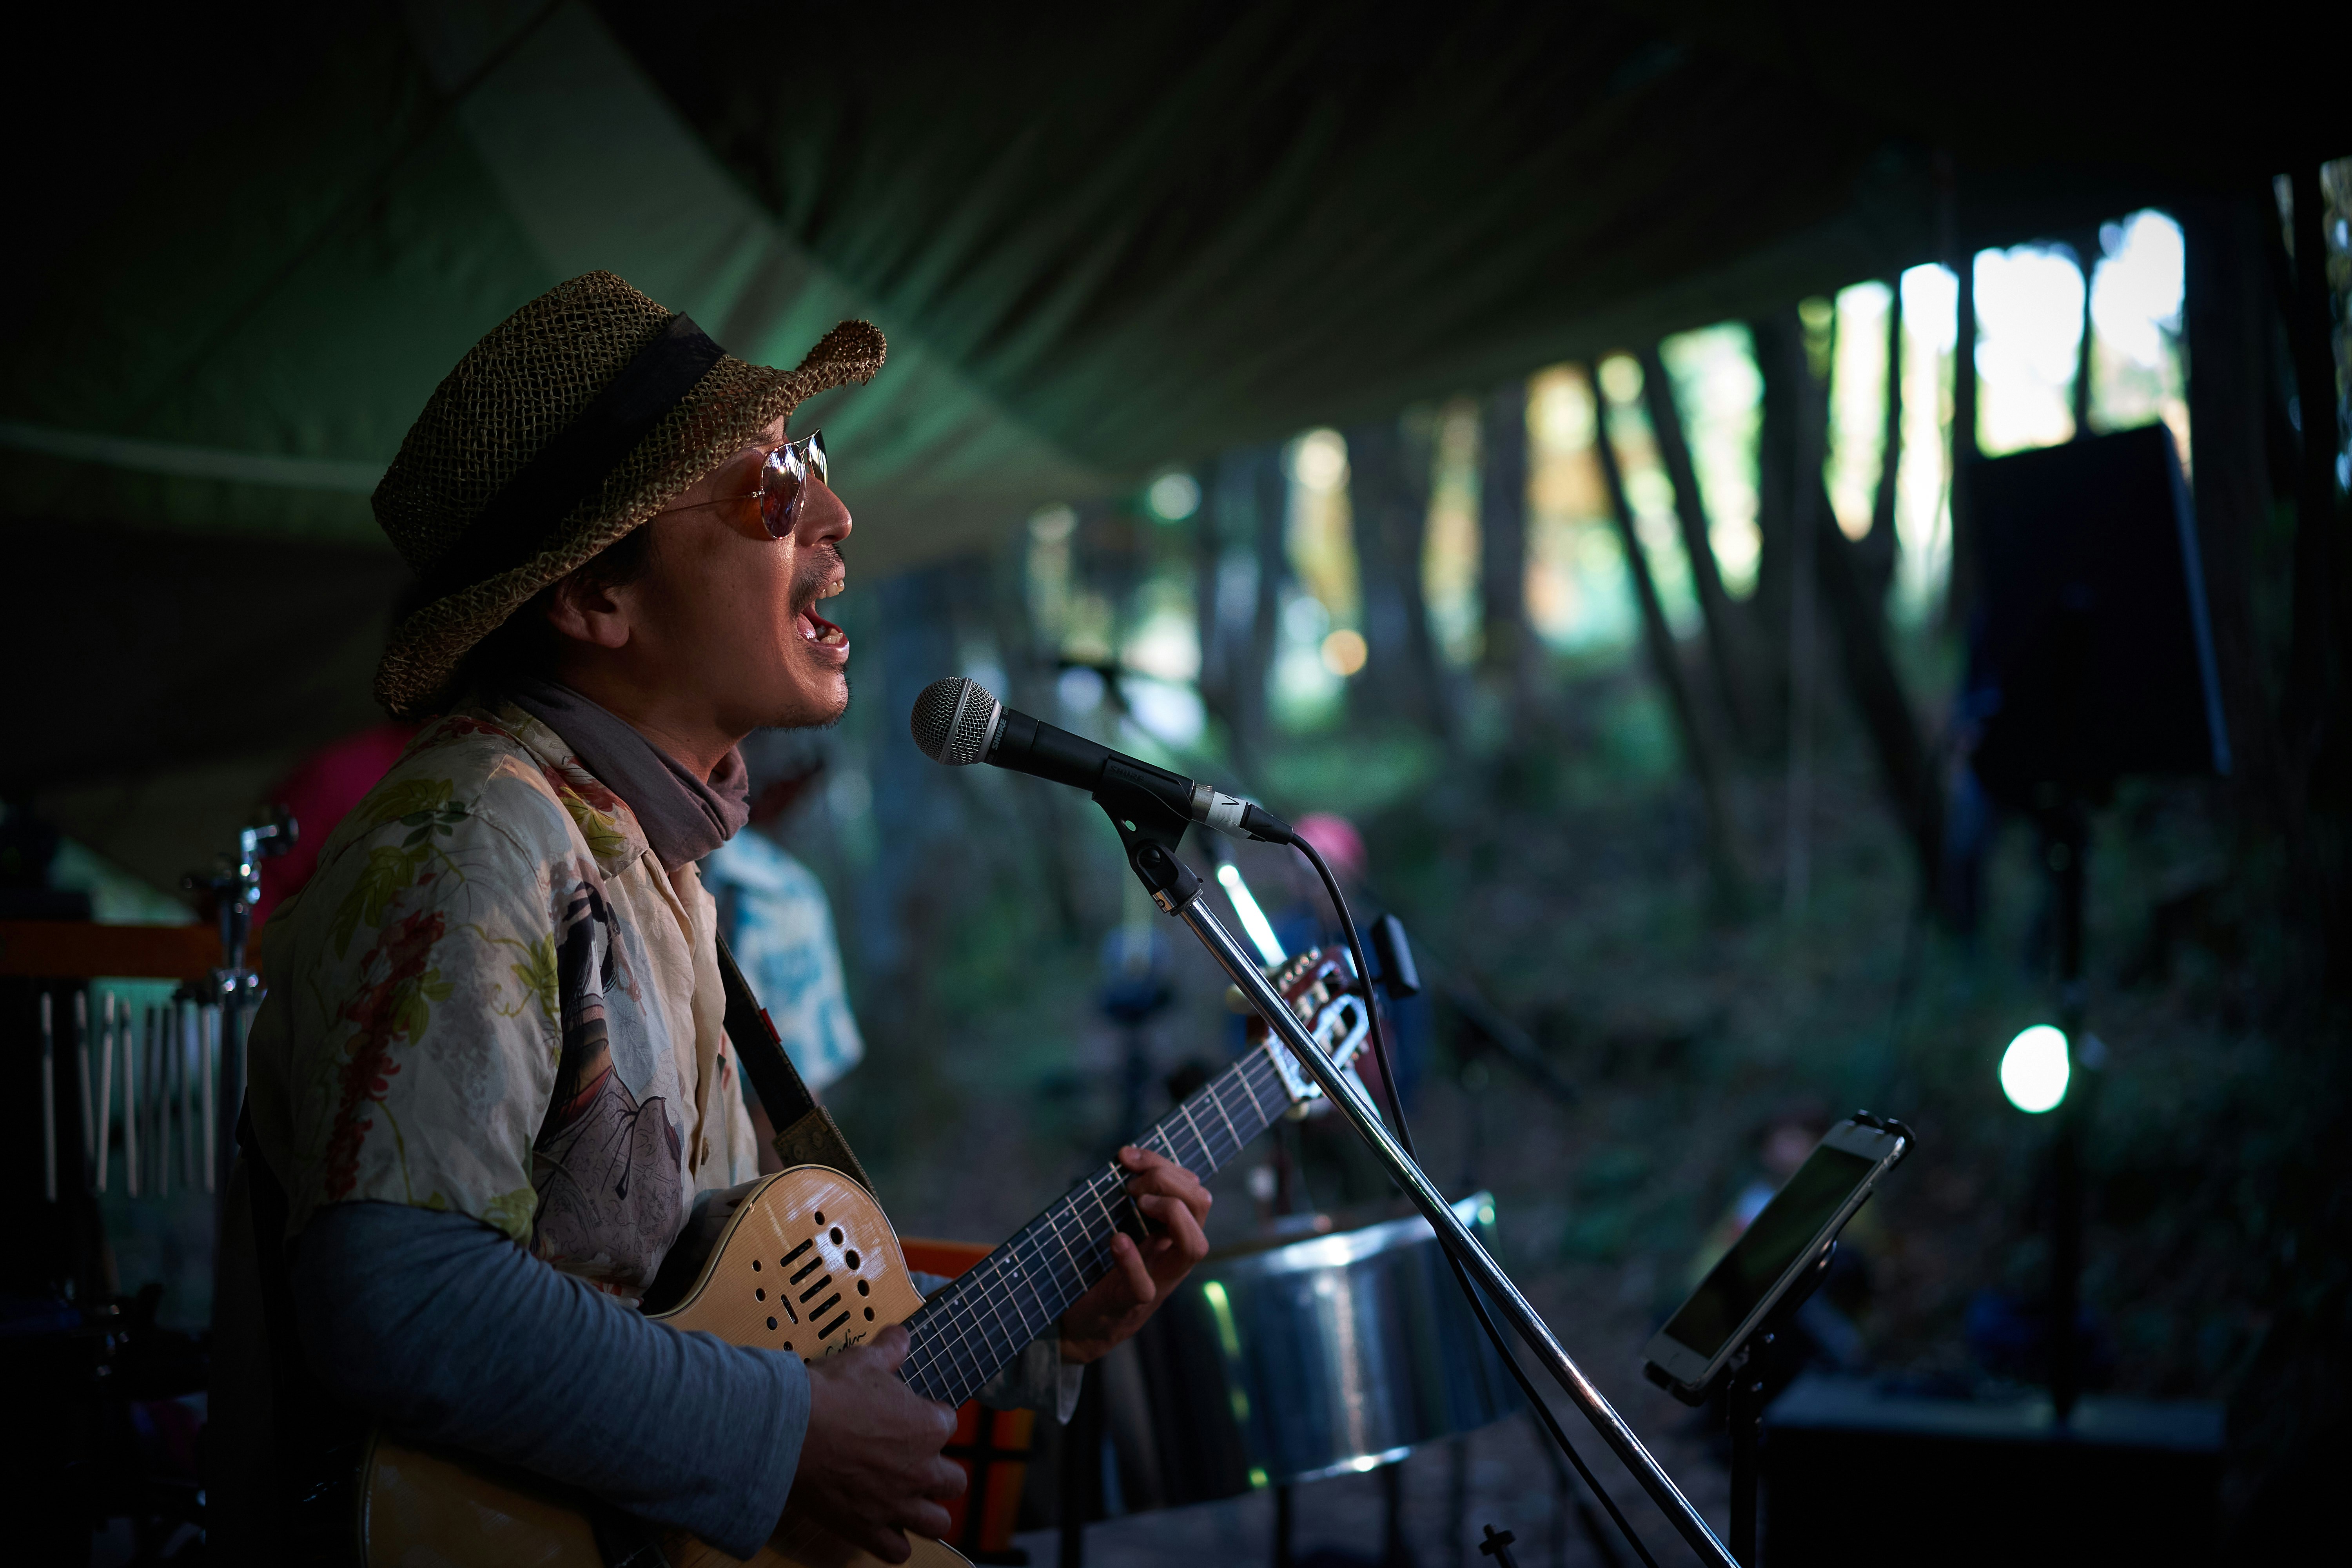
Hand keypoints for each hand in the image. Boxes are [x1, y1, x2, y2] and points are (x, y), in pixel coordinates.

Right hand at [791, 1326, 964, 1562]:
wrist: (790, 1430)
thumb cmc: (830, 1394)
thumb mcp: (864, 1361)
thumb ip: (889, 1351)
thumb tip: (900, 1337)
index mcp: (928, 1427)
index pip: (947, 1424)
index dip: (929, 1419)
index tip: (911, 1417)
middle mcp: (921, 1470)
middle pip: (953, 1481)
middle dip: (939, 1472)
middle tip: (916, 1463)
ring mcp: (896, 1503)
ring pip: (936, 1523)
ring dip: (927, 1512)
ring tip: (910, 1501)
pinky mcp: (867, 1528)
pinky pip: (896, 1551)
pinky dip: (893, 1543)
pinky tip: (883, 1528)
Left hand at [1058, 1146, 1211, 1364]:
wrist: (1082, 1325)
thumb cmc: (1100, 1269)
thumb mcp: (1119, 1227)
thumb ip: (1130, 1200)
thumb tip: (1127, 1157)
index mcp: (1172, 1232)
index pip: (1191, 1187)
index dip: (1163, 1163)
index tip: (1125, 1155)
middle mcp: (1173, 1254)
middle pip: (1201, 1207)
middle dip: (1169, 1180)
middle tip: (1131, 1186)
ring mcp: (1158, 1281)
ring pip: (1194, 1247)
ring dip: (1170, 1212)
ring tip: (1138, 1203)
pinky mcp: (1132, 1306)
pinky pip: (1144, 1286)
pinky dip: (1131, 1261)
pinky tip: (1116, 1241)